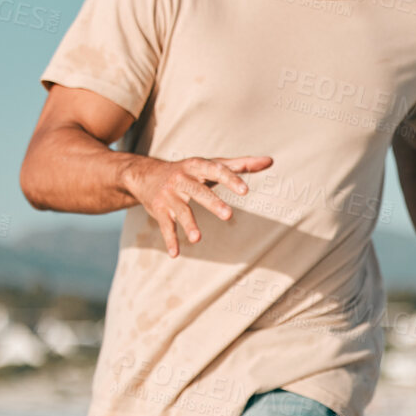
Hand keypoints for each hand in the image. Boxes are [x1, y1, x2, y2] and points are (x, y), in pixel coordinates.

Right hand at [124, 155, 273, 256]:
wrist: (145, 175)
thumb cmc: (190, 171)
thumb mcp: (211, 165)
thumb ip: (241, 165)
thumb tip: (270, 161)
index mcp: (197, 167)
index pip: (215, 171)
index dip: (230, 179)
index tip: (245, 190)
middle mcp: (182, 180)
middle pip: (198, 191)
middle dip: (212, 203)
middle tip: (229, 215)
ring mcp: (170, 196)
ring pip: (181, 211)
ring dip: (189, 225)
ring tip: (198, 239)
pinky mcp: (160, 211)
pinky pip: (165, 226)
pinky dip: (170, 240)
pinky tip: (175, 254)